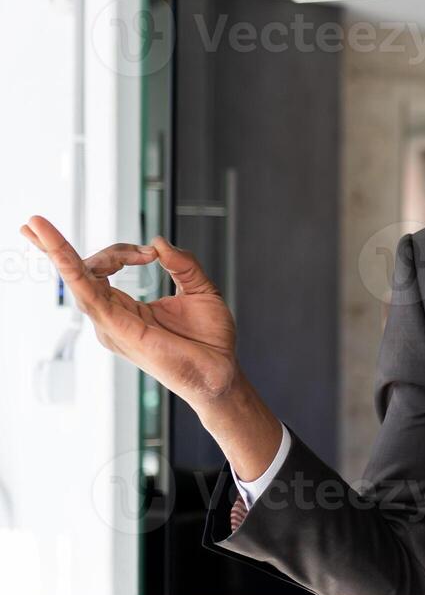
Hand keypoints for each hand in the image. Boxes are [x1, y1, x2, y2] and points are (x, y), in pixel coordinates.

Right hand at [21, 216, 280, 477]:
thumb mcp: (200, 290)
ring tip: (34, 225)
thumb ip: (182, 264)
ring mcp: (111, 324)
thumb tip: (157, 242)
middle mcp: (112, 317)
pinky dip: (74, 271)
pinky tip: (60, 254)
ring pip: (76, 281)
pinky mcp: (118, 329)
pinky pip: (90, 295)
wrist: (222, 373)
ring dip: (56, 251)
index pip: (102, 270)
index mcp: (126, 308)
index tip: (150, 253)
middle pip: (78, 274)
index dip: (121, 252)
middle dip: (54, 247)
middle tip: (33, 221)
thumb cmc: (210, 340)